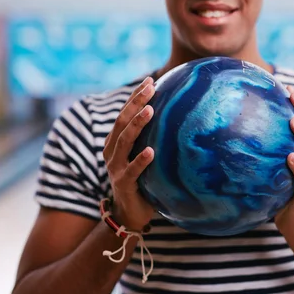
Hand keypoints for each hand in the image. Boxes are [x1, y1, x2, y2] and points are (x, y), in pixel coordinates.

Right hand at [103, 77, 155, 230]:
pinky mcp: (123, 183)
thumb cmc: (142, 181)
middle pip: (122, 121)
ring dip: (137, 124)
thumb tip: (181, 119)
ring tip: (151, 111)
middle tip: (151, 87)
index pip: (125, 113)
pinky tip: (151, 151)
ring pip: (124, 141)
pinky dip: (140, 160)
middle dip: (136, 103)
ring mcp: (115, 167)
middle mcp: (112, 151)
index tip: (150, 80)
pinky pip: (132, 170)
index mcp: (116, 142)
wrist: (129, 213)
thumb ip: (153, 139)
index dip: (136, 96)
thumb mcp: (146, 156)